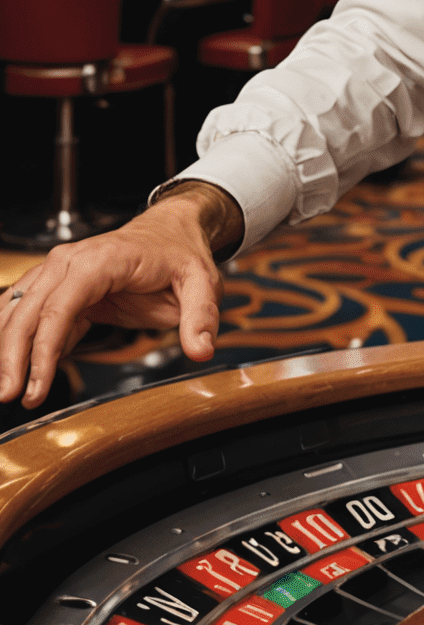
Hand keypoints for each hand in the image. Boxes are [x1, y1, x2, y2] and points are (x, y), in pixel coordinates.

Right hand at [0, 183, 239, 408]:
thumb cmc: (181, 253)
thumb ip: (200, 316)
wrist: (171, 229)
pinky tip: (15, 366)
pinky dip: (13, 338)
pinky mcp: (57, 285)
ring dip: (5, 348)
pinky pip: (25, 311)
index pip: (61, 306)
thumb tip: (201, 350)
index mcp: (103, 260)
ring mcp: (59, 270)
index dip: (43, 348)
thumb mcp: (202, 282)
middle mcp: (71, 261)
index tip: (36, 384)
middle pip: (28, 311)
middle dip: (12, 356)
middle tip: (10, 395)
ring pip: (17, 310)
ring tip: (6, 387)